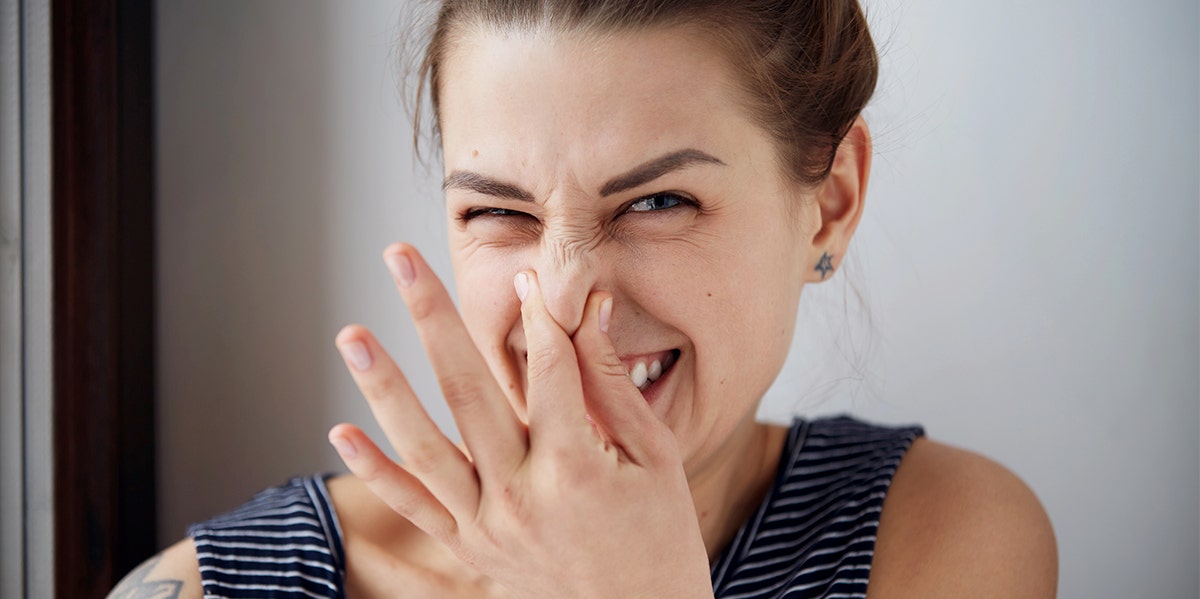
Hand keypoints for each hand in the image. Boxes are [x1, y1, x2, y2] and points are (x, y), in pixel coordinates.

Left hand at [329, 244, 714, 597]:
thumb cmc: (660, 543)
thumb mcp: (654, 461)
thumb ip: (613, 386)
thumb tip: (589, 312)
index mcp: (577, 472)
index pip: (548, 371)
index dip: (539, 317)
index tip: (526, 276)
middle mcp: (521, 498)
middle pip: (468, 392)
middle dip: (432, 317)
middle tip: (400, 258)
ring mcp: (487, 528)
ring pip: (424, 448)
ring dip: (384, 387)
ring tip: (351, 334)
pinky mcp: (468, 549)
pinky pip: (413, 507)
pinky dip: (373, 471)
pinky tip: (340, 430)